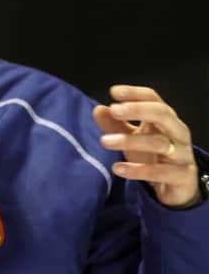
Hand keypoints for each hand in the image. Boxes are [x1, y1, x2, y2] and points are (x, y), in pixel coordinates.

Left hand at [93, 85, 200, 208]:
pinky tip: (117, 168)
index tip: (113, 92)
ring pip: (159, 143)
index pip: (152, 98)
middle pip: (161, 113)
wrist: (177, 188)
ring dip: (130, 141)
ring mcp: (182, 154)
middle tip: (114, 110)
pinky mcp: (182, 176)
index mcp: (164, 118)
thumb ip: (114, 123)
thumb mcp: (131, 137)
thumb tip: (98, 109)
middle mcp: (177, 132)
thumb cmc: (153, 156)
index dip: (134, 93)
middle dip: (137, 109)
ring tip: (105, 141)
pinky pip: (160, 172)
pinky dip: (137, 170)